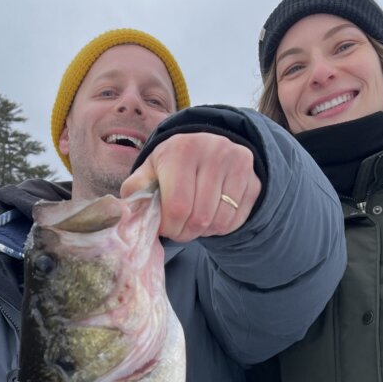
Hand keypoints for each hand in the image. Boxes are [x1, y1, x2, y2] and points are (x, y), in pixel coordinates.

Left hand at [121, 132, 260, 242]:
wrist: (206, 148)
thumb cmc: (171, 167)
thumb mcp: (148, 173)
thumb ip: (136, 192)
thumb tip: (128, 214)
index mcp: (181, 149)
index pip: (177, 207)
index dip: (169, 227)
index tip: (164, 227)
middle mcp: (213, 151)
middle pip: (199, 218)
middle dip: (185, 233)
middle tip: (179, 229)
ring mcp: (238, 165)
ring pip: (219, 222)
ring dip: (203, 231)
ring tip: (194, 220)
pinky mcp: (254, 180)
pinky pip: (236, 221)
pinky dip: (221, 227)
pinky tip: (212, 215)